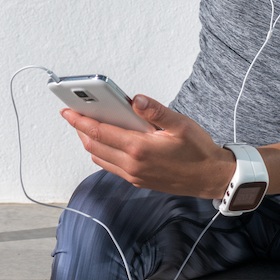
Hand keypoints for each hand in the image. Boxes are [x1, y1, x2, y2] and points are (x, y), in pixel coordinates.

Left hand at [61, 95, 236, 199]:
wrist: (211, 178)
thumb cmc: (198, 151)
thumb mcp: (181, 124)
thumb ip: (156, 111)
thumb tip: (135, 99)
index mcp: (140, 148)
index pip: (99, 132)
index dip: (79, 120)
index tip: (67, 110)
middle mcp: (133, 165)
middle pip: (93, 145)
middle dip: (80, 129)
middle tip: (74, 113)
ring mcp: (134, 175)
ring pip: (99, 157)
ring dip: (89, 141)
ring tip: (88, 123)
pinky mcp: (137, 180)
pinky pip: (110, 166)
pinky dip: (101, 152)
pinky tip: (107, 140)